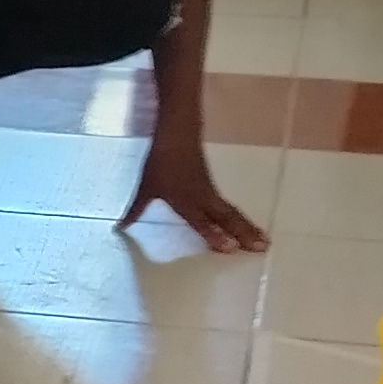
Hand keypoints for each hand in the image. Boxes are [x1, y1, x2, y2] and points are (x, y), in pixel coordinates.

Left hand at [116, 148, 269, 253]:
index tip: (230, 249)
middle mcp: (203, 198)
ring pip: (231, 213)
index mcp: (185, 199)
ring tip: (264, 242)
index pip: (202, 221)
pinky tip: (247, 228)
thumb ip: (135, 210)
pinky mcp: (213, 188)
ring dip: (248, 228)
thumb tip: (118, 228)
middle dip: (244, 234)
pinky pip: (229, 207)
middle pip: (227, 218)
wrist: (178, 133)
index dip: (214, 235)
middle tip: (262, 249)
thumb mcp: (145, 188)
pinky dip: (240, 219)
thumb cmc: (160, 162)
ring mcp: (211, 192)